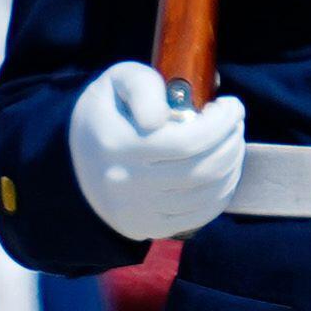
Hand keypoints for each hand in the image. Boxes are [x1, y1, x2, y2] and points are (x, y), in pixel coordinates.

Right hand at [66, 62, 246, 242]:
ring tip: (232, 145)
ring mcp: (136, 212)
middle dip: (231, 144)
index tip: (232, 106)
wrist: (75, 163)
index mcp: (118, 145)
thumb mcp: (116, 83)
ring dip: (231, 167)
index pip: (187, 142)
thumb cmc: (108, 114)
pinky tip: (223, 173)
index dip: (221, 125)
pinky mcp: (146, 228)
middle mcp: (125, 184)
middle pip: (202, 170)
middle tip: (236, 125)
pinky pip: (197, 216)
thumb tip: (160, 118)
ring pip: (204, 195)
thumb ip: (141, 86)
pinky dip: (220, 194)